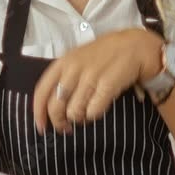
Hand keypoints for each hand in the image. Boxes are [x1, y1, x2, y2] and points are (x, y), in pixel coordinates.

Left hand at [33, 29, 163, 133]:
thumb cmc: (107, 54)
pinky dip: (94, 115)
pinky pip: (93, 111)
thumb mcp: (80, 58)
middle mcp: (73, 69)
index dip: (38, 112)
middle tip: (67, 128)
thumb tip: (53, 106)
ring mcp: (90, 76)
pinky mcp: (107, 85)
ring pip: (74, 112)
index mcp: (63, 62)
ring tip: (87, 113)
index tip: (41, 127)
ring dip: (80, 118)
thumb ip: (65, 77)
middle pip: (55, 106)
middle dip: (60, 122)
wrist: (136, 46)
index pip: (41, 91)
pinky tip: (99, 108)